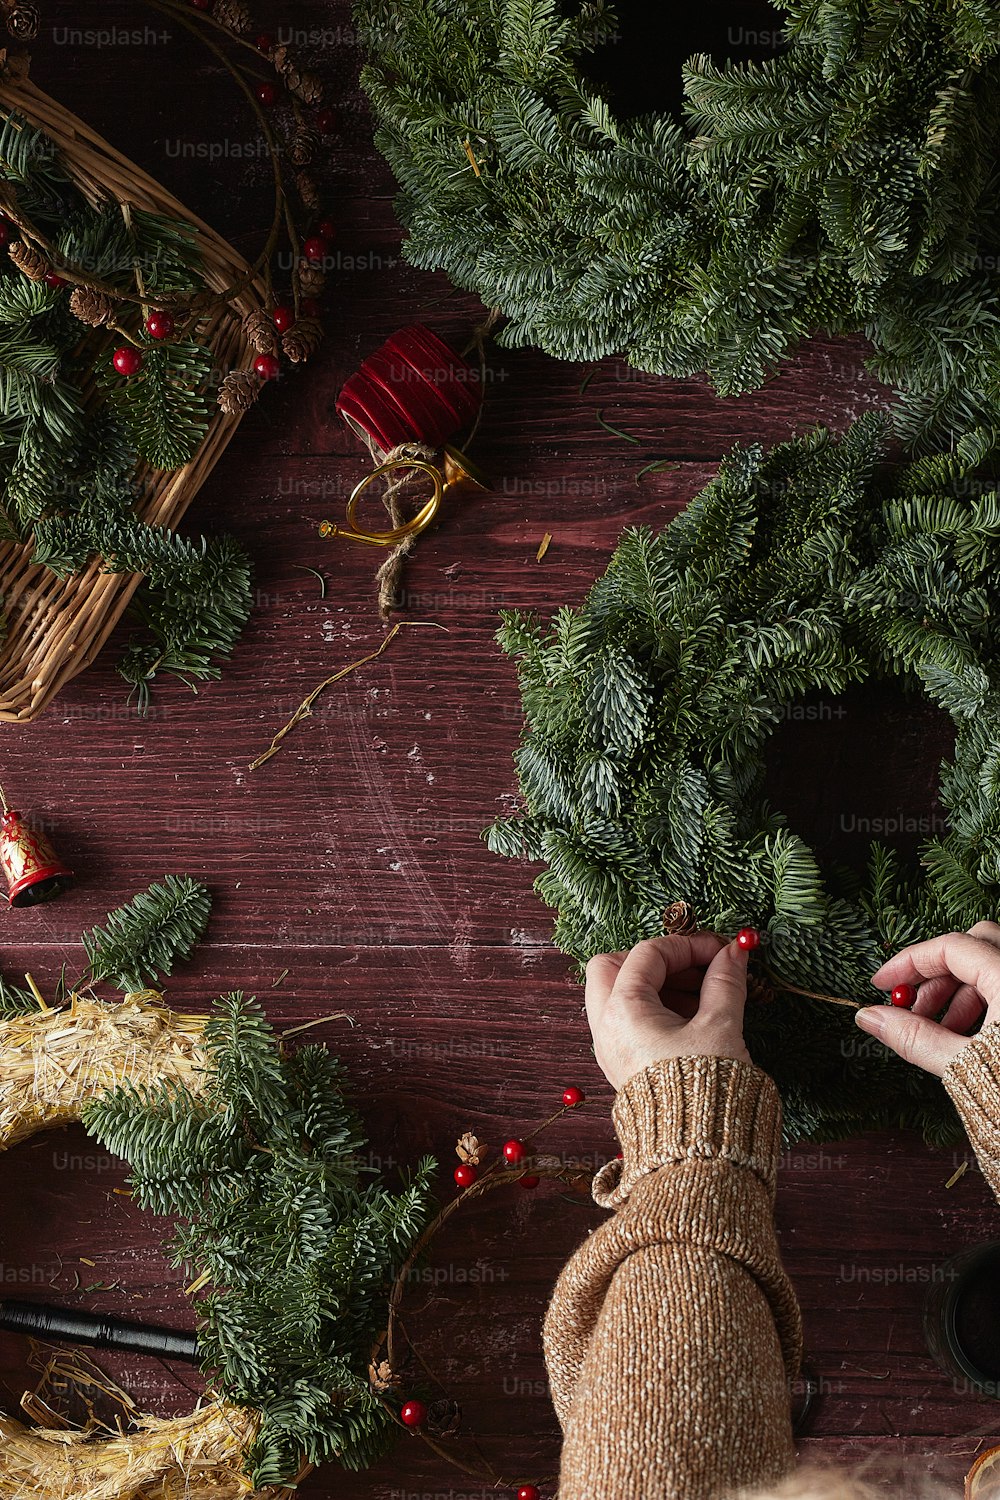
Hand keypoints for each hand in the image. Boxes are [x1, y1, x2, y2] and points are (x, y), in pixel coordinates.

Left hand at [584, 932, 750, 1089]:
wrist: (697, 1153)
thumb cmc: (707, 1091)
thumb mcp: (721, 1027)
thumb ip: (725, 982)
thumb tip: (734, 952)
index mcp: (623, 1011)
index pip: (648, 953)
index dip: (688, 945)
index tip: (721, 950)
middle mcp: (605, 1027)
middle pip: (612, 966)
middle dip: (654, 960)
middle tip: (695, 967)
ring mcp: (610, 1047)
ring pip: (617, 993)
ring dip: (657, 984)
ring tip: (704, 993)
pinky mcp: (622, 1064)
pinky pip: (628, 1020)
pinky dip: (655, 1008)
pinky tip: (694, 1017)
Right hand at [856, 921, 999, 1075]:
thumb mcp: (967, 1063)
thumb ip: (918, 1038)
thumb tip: (871, 1017)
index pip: (950, 947)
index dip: (908, 963)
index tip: (883, 983)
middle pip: (974, 945)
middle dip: (935, 973)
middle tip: (911, 1006)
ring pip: (991, 965)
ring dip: (959, 991)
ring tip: (940, 1030)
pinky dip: (985, 1000)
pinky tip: (970, 1035)